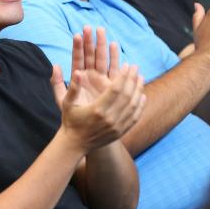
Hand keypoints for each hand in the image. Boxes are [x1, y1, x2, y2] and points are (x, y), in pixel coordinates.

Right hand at [53, 27, 144, 150]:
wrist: (75, 144)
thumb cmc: (70, 120)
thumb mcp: (67, 103)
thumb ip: (73, 87)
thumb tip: (77, 72)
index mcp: (97, 109)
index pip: (116, 89)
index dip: (123, 76)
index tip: (127, 65)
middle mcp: (109, 118)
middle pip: (127, 95)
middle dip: (132, 79)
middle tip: (135, 67)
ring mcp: (117, 126)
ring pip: (133, 105)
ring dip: (138, 90)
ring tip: (140, 77)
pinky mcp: (121, 132)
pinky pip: (134, 117)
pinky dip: (140, 105)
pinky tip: (142, 95)